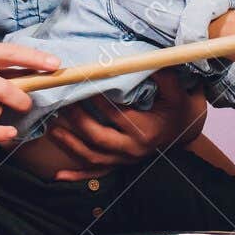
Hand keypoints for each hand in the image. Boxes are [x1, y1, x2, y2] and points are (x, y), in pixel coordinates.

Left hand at [43, 72, 205, 181]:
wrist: (183, 130)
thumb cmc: (177, 107)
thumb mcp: (176, 92)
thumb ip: (164, 76)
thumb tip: (147, 59)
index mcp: (145, 130)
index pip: (116, 115)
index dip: (98, 100)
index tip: (82, 85)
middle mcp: (133, 149)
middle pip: (99, 138)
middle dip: (78, 121)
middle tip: (61, 103)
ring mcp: (124, 160)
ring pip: (92, 157)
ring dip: (70, 145)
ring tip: (51, 129)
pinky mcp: (119, 166)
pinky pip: (95, 174)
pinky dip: (77, 175)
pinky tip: (58, 175)